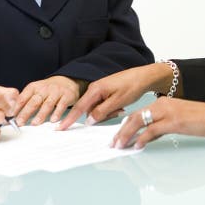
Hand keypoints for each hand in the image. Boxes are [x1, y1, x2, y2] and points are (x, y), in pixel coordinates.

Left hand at [13, 75, 82, 125]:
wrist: (67, 81)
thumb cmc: (48, 90)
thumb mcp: (35, 91)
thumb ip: (25, 100)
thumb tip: (12, 114)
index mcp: (34, 87)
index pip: (23, 97)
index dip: (16, 107)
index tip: (11, 116)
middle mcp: (45, 88)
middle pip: (34, 101)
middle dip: (26, 112)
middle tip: (20, 122)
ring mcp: (56, 92)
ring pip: (48, 104)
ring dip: (41, 114)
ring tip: (35, 123)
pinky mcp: (67, 96)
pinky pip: (62, 105)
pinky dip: (57, 113)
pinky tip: (53, 120)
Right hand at [57, 63, 172, 130]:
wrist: (143, 77)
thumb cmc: (132, 86)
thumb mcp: (117, 102)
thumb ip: (101, 112)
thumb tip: (88, 121)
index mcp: (95, 90)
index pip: (79, 107)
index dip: (70, 119)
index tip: (60, 127)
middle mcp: (94, 89)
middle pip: (90, 110)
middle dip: (102, 115)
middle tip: (118, 110)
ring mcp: (99, 90)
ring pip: (97, 109)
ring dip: (107, 112)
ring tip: (121, 107)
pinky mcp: (105, 92)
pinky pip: (102, 105)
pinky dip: (110, 108)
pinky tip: (120, 105)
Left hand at [111, 98, 204, 149]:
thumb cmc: (201, 119)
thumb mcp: (177, 121)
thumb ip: (161, 127)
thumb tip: (146, 137)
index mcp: (162, 102)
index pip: (137, 113)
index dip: (124, 125)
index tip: (117, 136)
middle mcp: (162, 104)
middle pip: (134, 116)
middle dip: (121, 131)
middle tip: (113, 143)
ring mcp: (168, 112)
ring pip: (139, 121)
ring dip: (127, 134)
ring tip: (120, 145)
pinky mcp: (174, 121)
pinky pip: (153, 130)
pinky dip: (142, 138)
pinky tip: (137, 146)